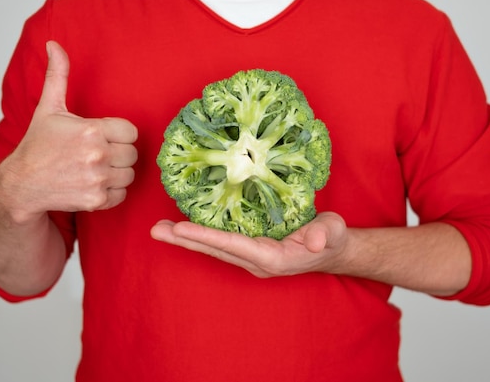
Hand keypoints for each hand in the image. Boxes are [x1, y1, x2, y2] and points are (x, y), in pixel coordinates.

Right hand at [0, 41, 138, 221]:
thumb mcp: (49, 108)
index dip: (118, 135)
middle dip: (118, 153)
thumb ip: (58, 76)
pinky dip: (112, 192)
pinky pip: (122, 195)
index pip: (131, 132)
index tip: (103, 137)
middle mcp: (97, 155)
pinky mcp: (97, 200)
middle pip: (132, 154)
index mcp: (91, 129)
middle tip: (97, 154)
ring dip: (116, 173)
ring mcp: (97, 179)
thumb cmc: (37, 145)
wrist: (22, 185)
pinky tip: (93, 184)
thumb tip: (54, 44)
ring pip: (129, 175)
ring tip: (95, 169)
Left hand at [150, 212, 352, 277]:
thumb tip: (316, 240)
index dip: (207, 237)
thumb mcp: (332, 231)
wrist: (331, 251)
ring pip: (215, 248)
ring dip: (187, 240)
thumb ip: (325, 234)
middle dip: (185, 241)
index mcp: (273, 258)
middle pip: (216, 250)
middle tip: (157, 231)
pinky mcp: (250, 251)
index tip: (181, 229)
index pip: (234, 245)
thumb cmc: (331, 239)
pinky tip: (184, 228)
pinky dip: (201, 236)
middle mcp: (256, 261)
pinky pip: (221, 244)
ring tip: (161, 229)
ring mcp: (251, 258)